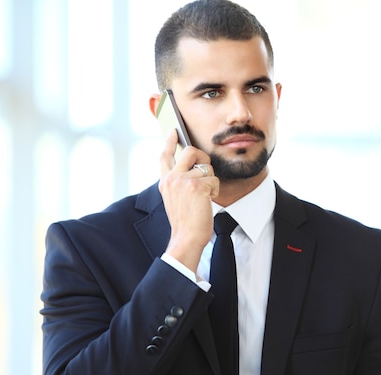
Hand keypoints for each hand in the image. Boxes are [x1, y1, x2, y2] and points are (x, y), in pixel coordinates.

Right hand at [158, 130, 218, 271]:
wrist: (187, 238)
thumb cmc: (185, 222)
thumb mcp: (175, 199)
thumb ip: (178, 182)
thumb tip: (194, 167)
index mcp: (165, 181)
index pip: (165, 156)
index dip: (169, 141)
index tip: (173, 131)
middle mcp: (172, 178)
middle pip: (190, 151)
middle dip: (203, 157)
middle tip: (206, 170)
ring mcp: (183, 180)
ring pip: (206, 168)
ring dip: (211, 182)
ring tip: (205, 197)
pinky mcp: (197, 185)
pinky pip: (214, 179)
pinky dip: (215, 190)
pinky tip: (209, 201)